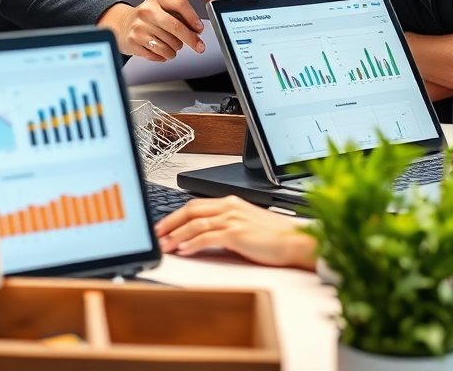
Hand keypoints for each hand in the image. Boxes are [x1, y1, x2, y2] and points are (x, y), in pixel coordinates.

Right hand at [97, 0, 204, 60]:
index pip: (180, 3)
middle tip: (199, 46)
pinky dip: (165, 55)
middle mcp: (147, 11)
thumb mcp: (161, 8)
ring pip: (170, 44)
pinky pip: (160, 54)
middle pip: (176, 27)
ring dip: (175, 49)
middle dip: (191, 39)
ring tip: (170, 45)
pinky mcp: (135, 43)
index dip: (193, 17)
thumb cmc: (147, 18)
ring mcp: (140, 27)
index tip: (199, 29)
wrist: (122, 26)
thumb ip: (179, 15)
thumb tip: (196, 30)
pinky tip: (160, 50)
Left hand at [156, 195, 316, 268]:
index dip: (176, 215)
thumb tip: (205, 235)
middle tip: (157, 234)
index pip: (196, 204)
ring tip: (166, 245)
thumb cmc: (274, 237)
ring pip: (195, 223)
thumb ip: (227, 224)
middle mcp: (230, 206)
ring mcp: (233, 218)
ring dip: (177, 235)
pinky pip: (208, 237)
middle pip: (191, 210)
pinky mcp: (237, 233)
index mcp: (231, 201)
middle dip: (170, 222)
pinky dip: (192, 244)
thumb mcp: (247, 224)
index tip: (164, 225)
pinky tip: (184, 250)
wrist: (295, 242)